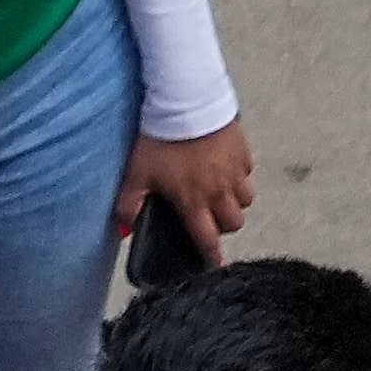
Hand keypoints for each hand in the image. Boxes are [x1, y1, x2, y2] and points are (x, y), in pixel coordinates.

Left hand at [114, 119, 254, 266]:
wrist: (186, 103)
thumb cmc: (160, 142)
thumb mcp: (137, 175)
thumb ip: (129, 205)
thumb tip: (124, 229)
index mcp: (194, 202)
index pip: (208, 239)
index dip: (211, 258)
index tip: (214, 267)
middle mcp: (219, 191)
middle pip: (234, 223)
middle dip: (223, 226)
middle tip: (209, 219)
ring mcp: (235, 170)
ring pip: (246, 199)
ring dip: (234, 202)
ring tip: (218, 194)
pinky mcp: (243, 150)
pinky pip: (247, 172)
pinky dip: (238, 176)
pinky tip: (222, 168)